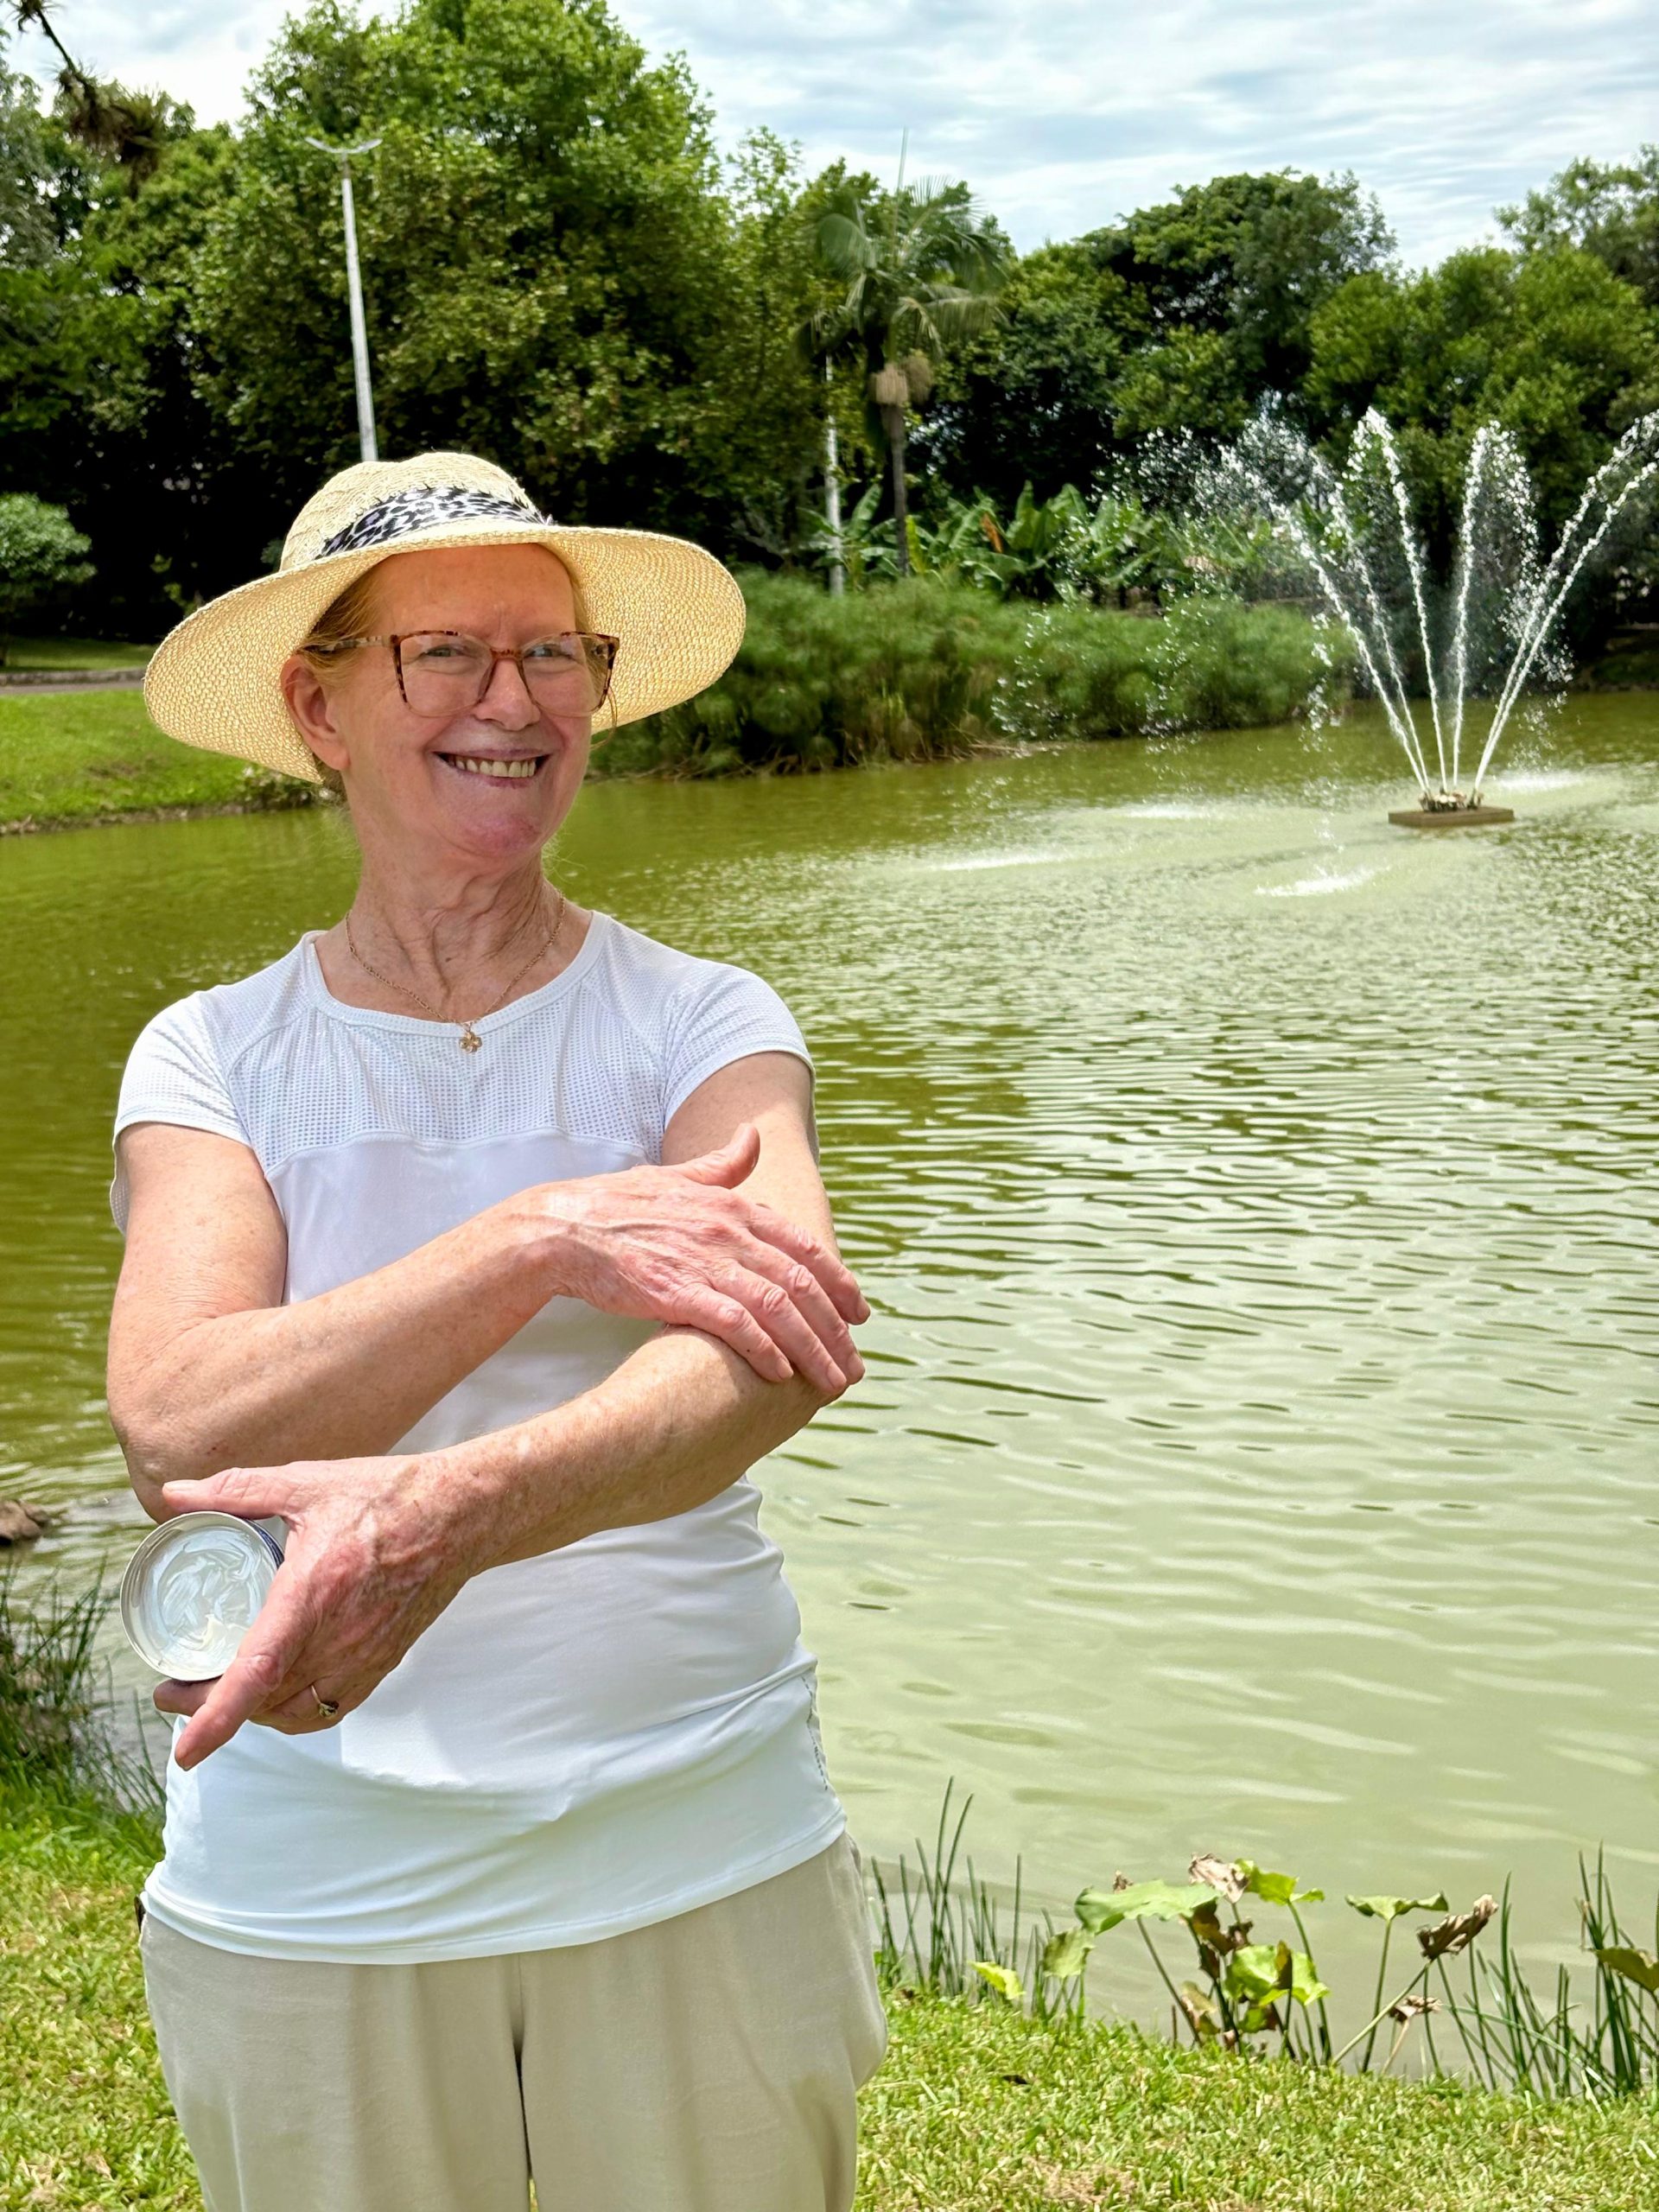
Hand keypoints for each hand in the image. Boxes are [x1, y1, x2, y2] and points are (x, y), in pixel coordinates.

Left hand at [152, 1455, 481, 1768]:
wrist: (461, 1514)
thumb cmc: (388, 1495)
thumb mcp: (306, 1483)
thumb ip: (237, 1489)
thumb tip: (174, 1496)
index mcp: (313, 1593)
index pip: (258, 1672)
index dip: (215, 1718)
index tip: (184, 1747)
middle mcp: (339, 1637)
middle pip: (264, 1701)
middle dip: (210, 1708)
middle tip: (175, 1690)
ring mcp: (364, 1657)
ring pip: (295, 1714)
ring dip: (253, 1713)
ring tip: (221, 1692)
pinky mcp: (383, 1662)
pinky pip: (330, 1710)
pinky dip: (294, 1714)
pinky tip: (278, 1693)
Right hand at [543, 1122, 868, 1394]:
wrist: (563, 1229)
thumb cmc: (618, 1206)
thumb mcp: (677, 1176)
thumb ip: (722, 1164)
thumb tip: (753, 1136)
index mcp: (733, 1206)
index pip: (804, 1247)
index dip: (839, 1282)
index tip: (859, 1313)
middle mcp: (727, 1231)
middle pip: (800, 1283)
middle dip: (834, 1327)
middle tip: (854, 1363)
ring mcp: (704, 1261)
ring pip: (777, 1306)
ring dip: (811, 1347)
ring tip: (830, 1379)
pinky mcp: (676, 1292)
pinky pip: (734, 1324)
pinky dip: (763, 1349)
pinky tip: (780, 1373)